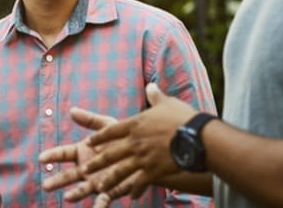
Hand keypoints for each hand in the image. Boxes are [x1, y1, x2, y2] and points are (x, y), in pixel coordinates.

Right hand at [39, 108, 116, 201]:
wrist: (142, 152)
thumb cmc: (122, 138)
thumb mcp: (107, 126)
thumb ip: (90, 120)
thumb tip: (72, 111)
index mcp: (82, 152)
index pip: (63, 154)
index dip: (52, 156)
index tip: (41, 158)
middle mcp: (86, 169)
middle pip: (68, 175)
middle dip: (57, 181)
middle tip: (46, 185)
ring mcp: (96, 181)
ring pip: (82, 189)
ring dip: (75, 194)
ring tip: (67, 198)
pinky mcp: (110, 191)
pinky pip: (103, 201)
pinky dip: (99, 206)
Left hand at [80, 83, 197, 200]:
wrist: (197, 137)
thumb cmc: (182, 117)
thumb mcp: (166, 103)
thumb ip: (155, 96)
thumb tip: (151, 85)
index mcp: (135, 124)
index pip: (111, 131)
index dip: (99, 137)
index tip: (89, 142)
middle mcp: (135, 142)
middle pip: (110, 153)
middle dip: (96, 162)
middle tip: (84, 169)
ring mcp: (143, 157)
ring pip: (121, 171)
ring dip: (109, 180)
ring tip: (99, 187)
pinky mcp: (154, 170)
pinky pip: (140, 182)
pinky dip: (135, 190)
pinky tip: (131, 196)